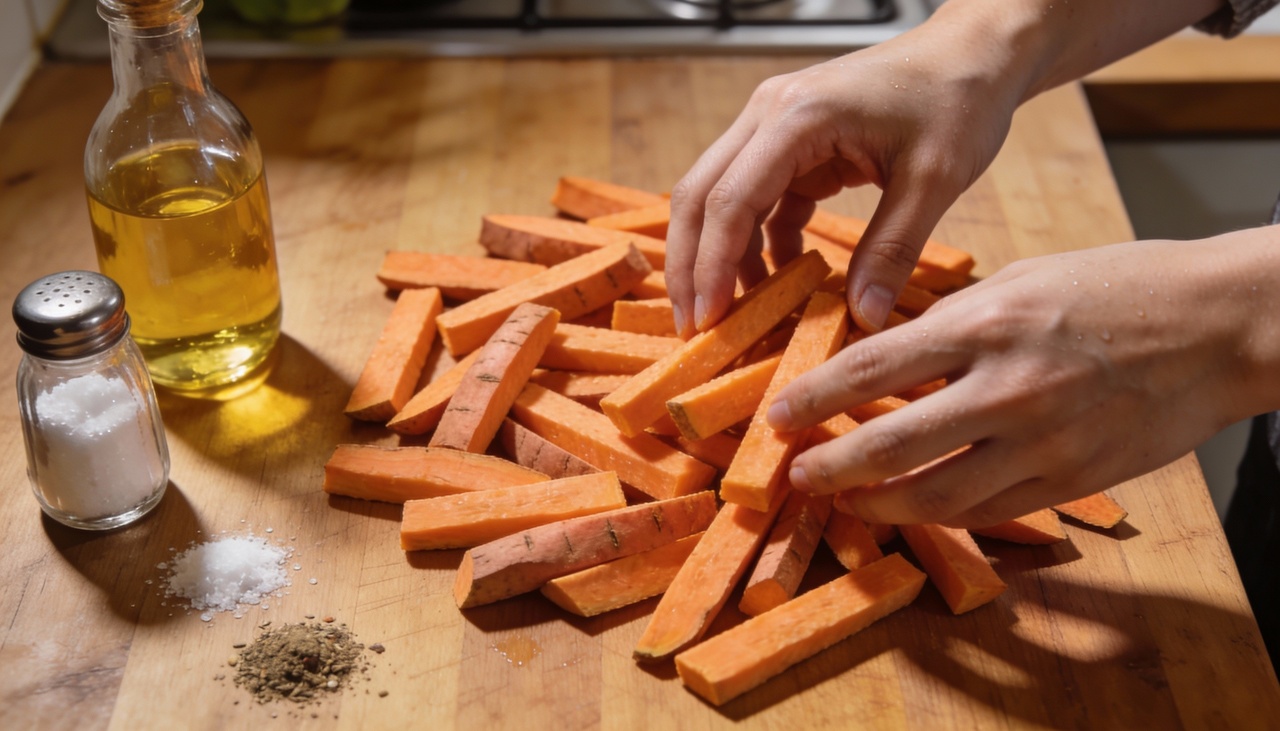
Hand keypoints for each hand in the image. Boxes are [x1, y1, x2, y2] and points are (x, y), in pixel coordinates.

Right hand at [663, 17, 1026, 336]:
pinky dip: (760, 244)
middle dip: (692, 265)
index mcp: (798, 116)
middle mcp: (770, 114)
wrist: (973, 53)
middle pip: (701, 196)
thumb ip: (892, 250)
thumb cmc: (957, 97)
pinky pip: (757, 201)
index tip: (709, 319)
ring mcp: (775, 127)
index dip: (712, 265)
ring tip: (732, 314)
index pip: (731, 199)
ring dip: (720, 257)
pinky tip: (779, 281)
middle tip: (695, 327)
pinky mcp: (791, 145)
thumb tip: (863, 318)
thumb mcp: (934, 180)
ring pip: (720, 198)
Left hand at [767, 234, 1279, 527]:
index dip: (812, 399)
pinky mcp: (1073, 479)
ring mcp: (1043, 441)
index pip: (871, 368)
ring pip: (937, 494)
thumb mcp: (1020, 280)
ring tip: (846, 499)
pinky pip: (990, 510)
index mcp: (986, 323)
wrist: (1217, 324)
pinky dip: (942, 514)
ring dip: (878, 503)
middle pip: (891, 445)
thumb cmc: (1114, 288)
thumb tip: (881, 352)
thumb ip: (949, 321)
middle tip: (795, 475)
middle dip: (830, 467)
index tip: (777, 416)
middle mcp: (1006, 387)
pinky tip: (913, 507)